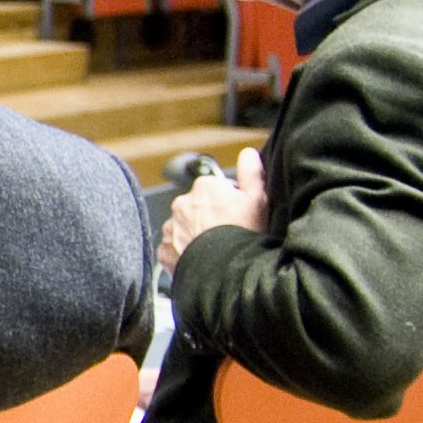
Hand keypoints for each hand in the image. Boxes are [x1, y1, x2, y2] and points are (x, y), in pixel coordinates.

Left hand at [160, 147, 266, 269]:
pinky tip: (201, 260)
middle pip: (198, 209)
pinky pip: (174, 249)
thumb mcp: (258, 199)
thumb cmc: (245, 233)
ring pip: (184, 228)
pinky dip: (184, 253)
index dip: (231, 204)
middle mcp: (181, 203)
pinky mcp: (164, 250)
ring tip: (215, 249)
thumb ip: (252, 173)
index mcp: (204, 187)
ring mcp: (171, 227)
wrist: (227, 270)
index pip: (216, 191)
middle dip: (209, 218)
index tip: (239, 217)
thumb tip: (248, 152)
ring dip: (195, 235)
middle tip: (228, 234)